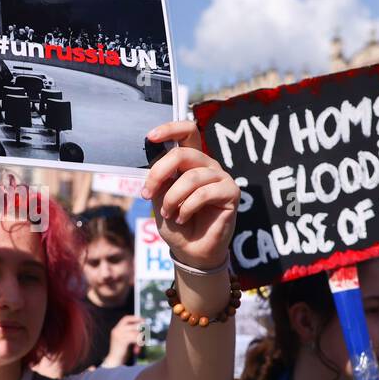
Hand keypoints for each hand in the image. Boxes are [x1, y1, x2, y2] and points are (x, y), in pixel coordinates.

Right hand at [105, 315, 145, 365]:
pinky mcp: (122, 341)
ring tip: (139, 346)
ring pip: (135, 333)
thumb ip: (131, 334)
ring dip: (140, 339)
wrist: (113, 361)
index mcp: (116, 329)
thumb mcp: (125, 341)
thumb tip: (142, 330)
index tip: (143, 320)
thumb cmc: (121, 352)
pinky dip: (138, 344)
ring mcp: (119, 335)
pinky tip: (137, 350)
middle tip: (145, 333)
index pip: (125, 318)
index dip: (135, 318)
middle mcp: (117, 330)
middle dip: (140, 328)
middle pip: (133, 325)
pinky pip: (134, 338)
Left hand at [142, 121, 238, 269]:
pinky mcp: (231, 192)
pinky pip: (204, 193)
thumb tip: (155, 160)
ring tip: (168, 214)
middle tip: (147, 194)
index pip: (187, 132)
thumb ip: (160, 178)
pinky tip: (182, 219)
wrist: (190, 250)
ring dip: (173, 198)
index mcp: (190, 161)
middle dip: (159, 173)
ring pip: (191, 177)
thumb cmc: (176, 223)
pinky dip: (187, 207)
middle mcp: (207, 165)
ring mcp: (221, 177)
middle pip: (183, 153)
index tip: (150, 137)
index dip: (170, 129)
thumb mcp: (160, 198)